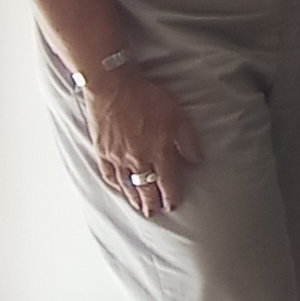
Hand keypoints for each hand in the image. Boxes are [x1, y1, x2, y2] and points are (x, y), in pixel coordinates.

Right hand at [88, 65, 201, 215]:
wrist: (113, 87)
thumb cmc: (146, 98)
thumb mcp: (178, 115)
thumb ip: (188, 141)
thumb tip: (197, 160)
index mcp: (158, 153)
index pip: (167, 183)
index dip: (171, 196)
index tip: (173, 205)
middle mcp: (137, 160)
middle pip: (145, 189)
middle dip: (151, 203)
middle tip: (154, 213)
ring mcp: (117, 157)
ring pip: (127, 185)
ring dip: (133, 198)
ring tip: (138, 207)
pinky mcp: (102, 151)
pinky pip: (108, 174)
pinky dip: (115, 184)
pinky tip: (118, 188)